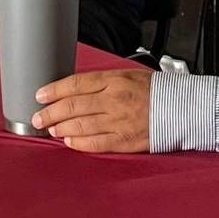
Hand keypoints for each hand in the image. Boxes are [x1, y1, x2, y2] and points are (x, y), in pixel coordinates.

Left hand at [32, 70, 151, 152]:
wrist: (180, 107)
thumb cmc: (154, 90)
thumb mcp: (127, 74)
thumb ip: (102, 82)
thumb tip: (76, 89)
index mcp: (114, 80)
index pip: (76, 83)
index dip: (54, 89)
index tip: (41, 94)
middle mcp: (113, 99)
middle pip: (73, 105)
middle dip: (51, 112)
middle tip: (38, 116)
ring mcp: (118, 121)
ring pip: (80, 125)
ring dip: (61, 127)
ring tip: (50, 129)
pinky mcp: (124, 140)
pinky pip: (96, 143)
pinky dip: (79, 143)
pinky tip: (69, 142)